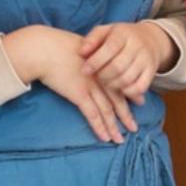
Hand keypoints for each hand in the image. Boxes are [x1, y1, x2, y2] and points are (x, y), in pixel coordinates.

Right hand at [2, 26, 138, 143]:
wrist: (45, 49)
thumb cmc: (57, 46)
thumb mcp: (81, 48)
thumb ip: (90, 56)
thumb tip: (90, 61)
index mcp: (103, 64)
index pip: (120, 82)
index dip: (130, 94)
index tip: (140, 101)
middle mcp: (100, 77)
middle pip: (117, 100)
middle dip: (126, 115)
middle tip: (134, 127)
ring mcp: (91, 87)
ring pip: (107, 111)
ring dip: (114, 127)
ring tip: (120, 140)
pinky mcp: (79, 95)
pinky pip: (93, 115)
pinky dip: (100, 127)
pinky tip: (105, 137)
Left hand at [78, 21, 174, 103]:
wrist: (150, 39)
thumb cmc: (120, 37)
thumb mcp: (106, 31)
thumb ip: (92, 39)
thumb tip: (81, 52)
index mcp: (124, 33)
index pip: (110, 48)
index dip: (95, 61)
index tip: (85, 70)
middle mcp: (138, 45)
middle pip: (118, 66)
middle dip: (102, 75)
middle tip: (96, 77)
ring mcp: (146, 59)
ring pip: (127, 79)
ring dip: (112, 85)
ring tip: (105, 81)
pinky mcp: (151, 72)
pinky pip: (139, 88)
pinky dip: (127, 92)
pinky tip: (119, 87)